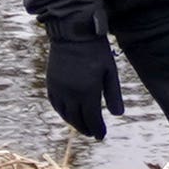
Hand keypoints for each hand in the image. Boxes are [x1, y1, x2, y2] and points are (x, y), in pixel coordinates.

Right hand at [43, 19, 120, 140]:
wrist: (73, 32)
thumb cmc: (96, 50)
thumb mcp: (110, 71)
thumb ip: (113, 94)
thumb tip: (117, 115)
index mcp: (87, 91)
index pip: (92, 118)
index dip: (97, 129)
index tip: (102, 136)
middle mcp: (70, 93)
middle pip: (77, 119)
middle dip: (86, 128)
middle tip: (93, 133)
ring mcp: (58, 89)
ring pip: (65, 114)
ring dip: (74, 122)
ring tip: (82, 125)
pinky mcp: (51, 83)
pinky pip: (55, 104)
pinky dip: (62, 112)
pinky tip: (68, 113)